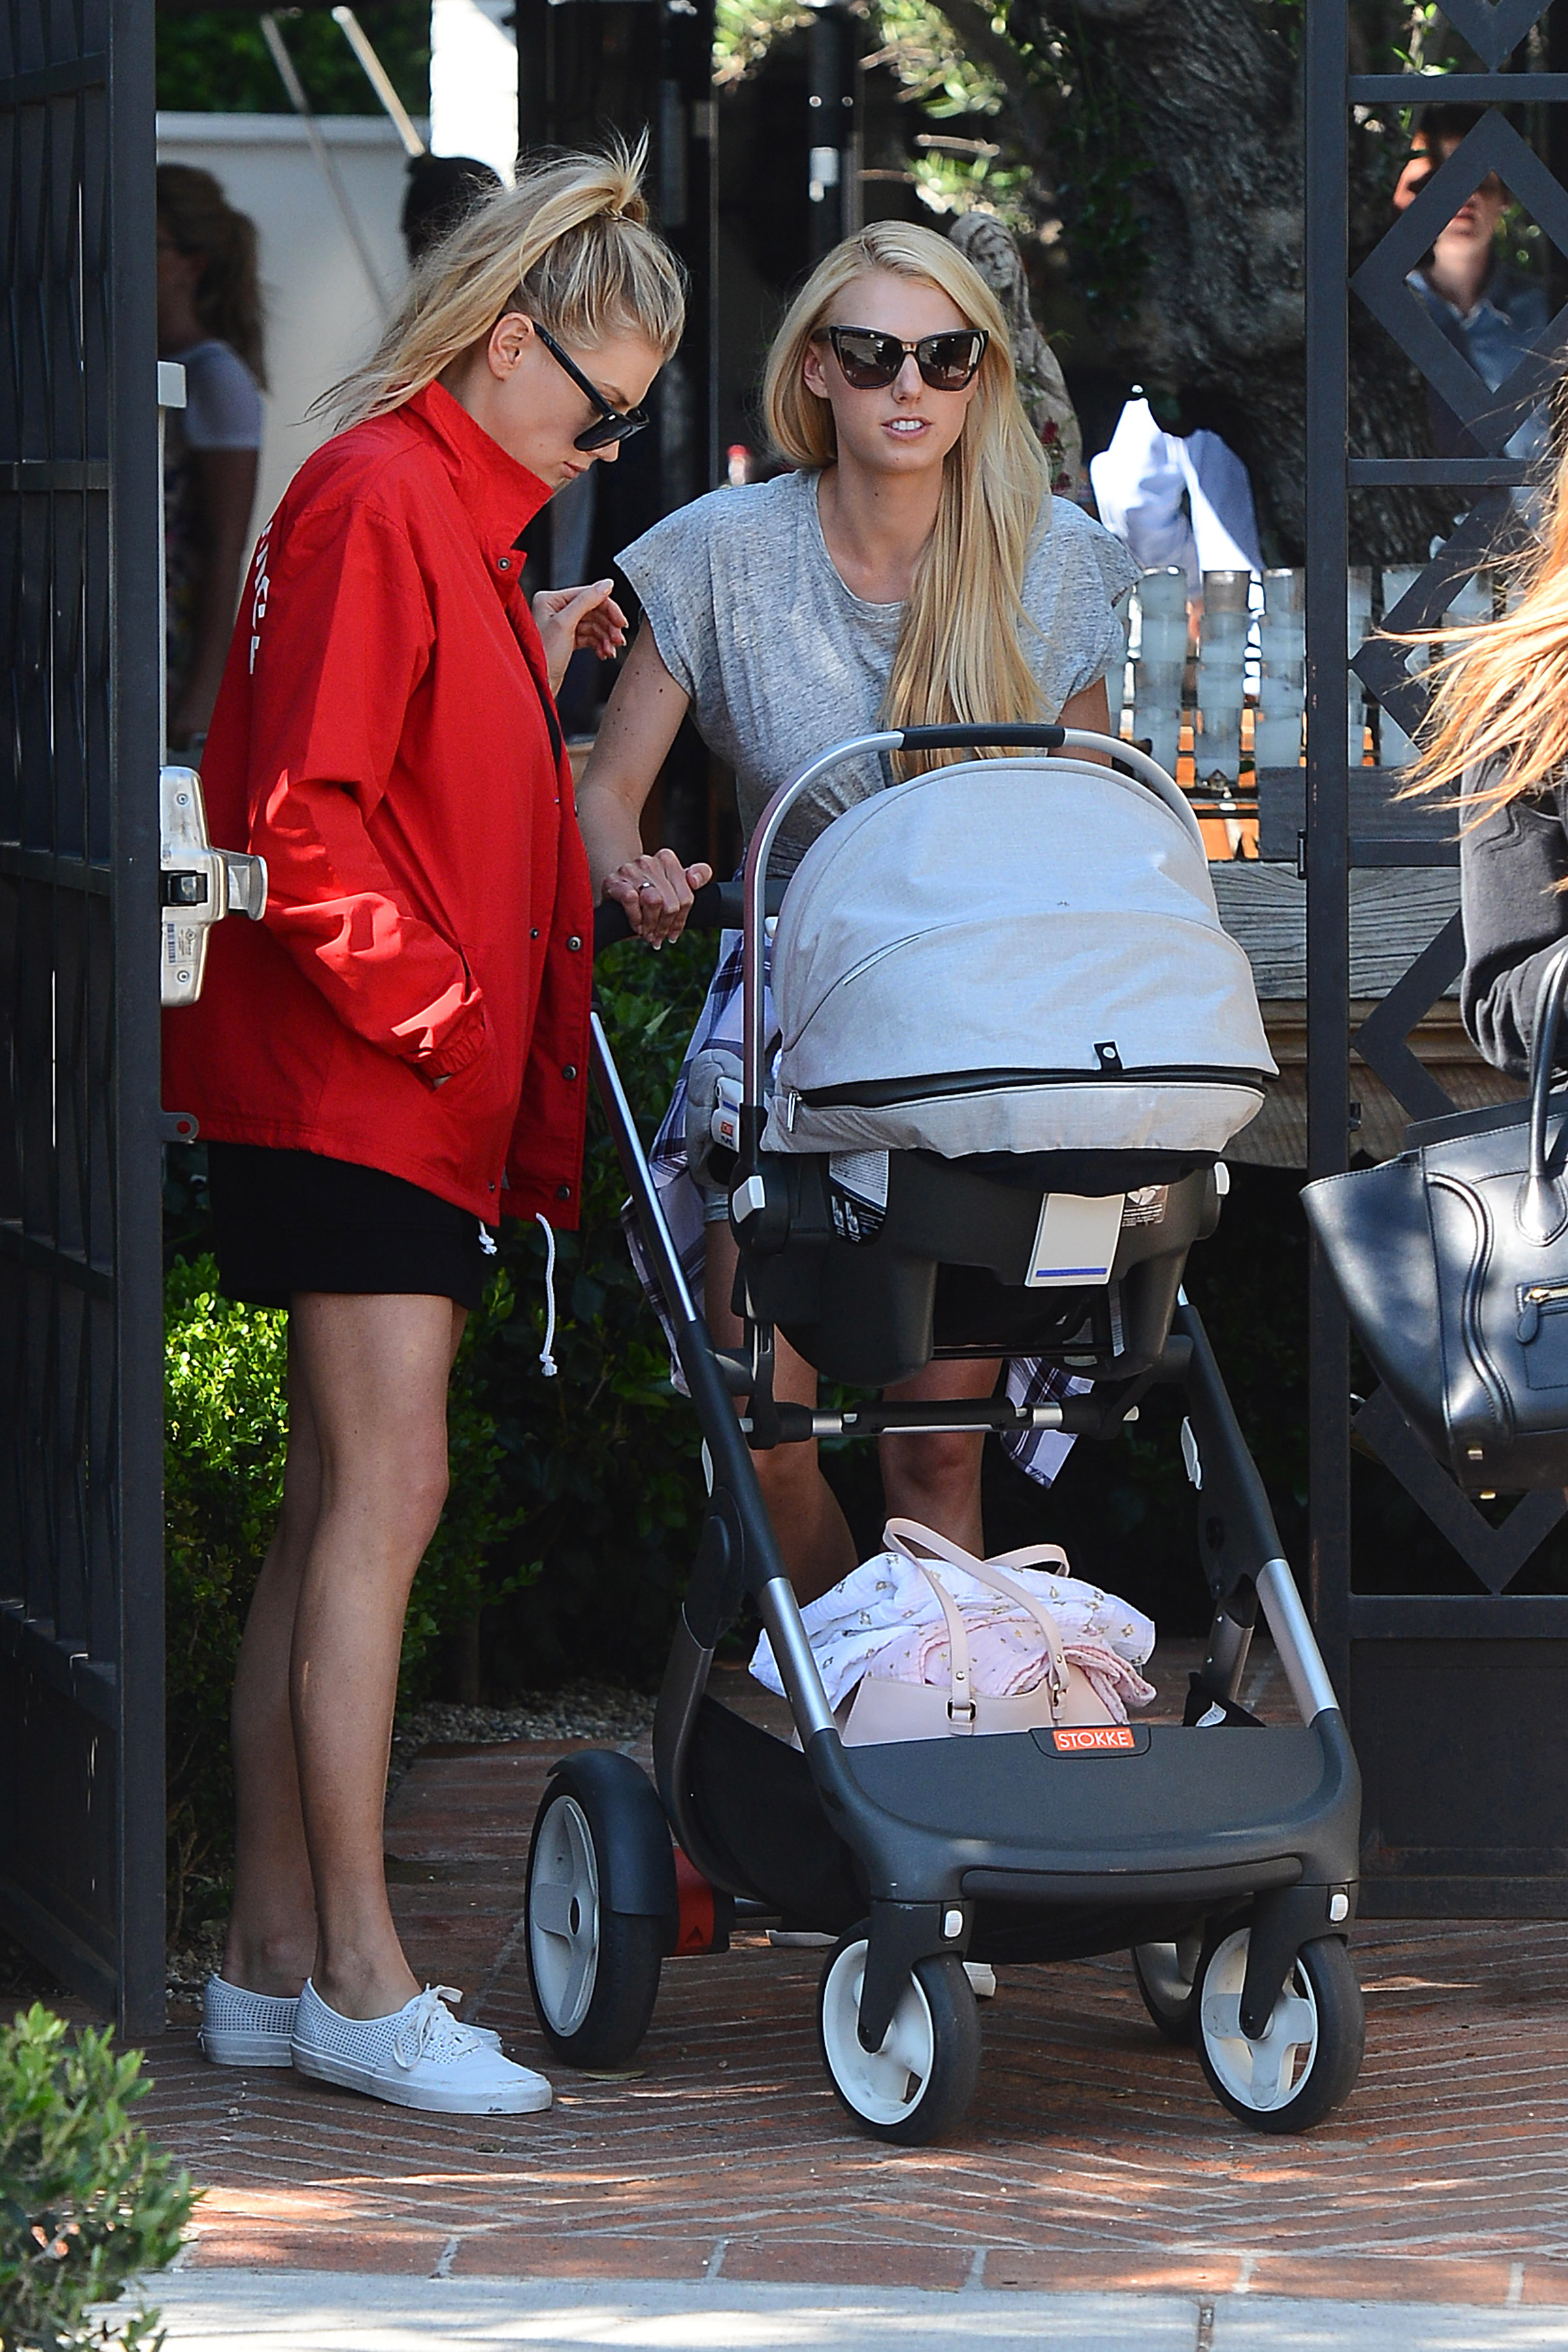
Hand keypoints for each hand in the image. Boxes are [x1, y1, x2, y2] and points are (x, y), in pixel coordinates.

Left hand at [533, 579, 626, 694]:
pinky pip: (589, 637)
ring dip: (606, 637)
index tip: (621, 621)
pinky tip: (604, 652)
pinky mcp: (566, 640)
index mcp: (550, 600)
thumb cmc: (542, 657)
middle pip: (592, 610)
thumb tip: (606, 584)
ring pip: (593, 624)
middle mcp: (554, 609)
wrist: (537, 686)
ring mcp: (560, 625)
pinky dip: (599, 644)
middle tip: (619, 638)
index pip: (587, 595)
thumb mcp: (565, 624)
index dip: (608, 607)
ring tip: (611, 649)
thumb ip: (587, 601)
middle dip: (608, 626)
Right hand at [601, 849, 713, 948]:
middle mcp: (649, 862)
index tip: (673, 933)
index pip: (686, 897)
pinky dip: (635, 918)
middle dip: (665, 926)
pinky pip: (631, 900)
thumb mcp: (673, 885)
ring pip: (654, 901)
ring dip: (651, 924)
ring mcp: (630, 870)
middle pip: (671, 903)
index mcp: (667, 860)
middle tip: (659, 936)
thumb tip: (695, 880)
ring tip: (648, 933)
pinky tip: (636, 926)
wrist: (614, 889)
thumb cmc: (646, 891)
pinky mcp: (613, 881)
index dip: (681, 920)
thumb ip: (697, 876)